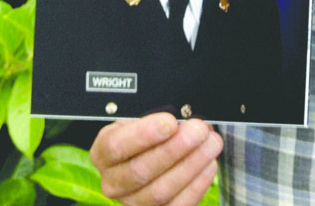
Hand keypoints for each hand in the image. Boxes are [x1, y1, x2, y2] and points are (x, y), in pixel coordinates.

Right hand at [90, 113, 221, 205]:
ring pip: (160, 191)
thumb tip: (184, 117)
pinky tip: (209, 165)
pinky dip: (197, 185)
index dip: (144, 134)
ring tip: (210, 145)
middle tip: (198, 130)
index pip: (116, 146)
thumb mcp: (142, 120)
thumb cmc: (145, 136)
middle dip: (175, 148)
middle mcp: (113, 181)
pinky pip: (177, 205)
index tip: (170, 122)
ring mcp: (133, 201)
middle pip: (141, 170)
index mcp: (104, 152)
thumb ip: (157, 120)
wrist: (146, 155)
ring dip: (191, 165)